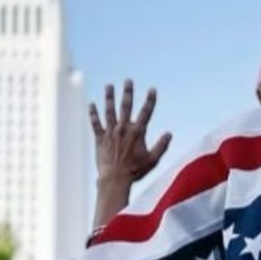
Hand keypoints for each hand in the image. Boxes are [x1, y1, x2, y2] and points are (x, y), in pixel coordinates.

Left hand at [89, 81, 170, 230]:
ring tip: (109, 86)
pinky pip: (96, 123)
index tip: (152, 89)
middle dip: (128, 93)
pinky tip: (91, 104)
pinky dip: (93, 113)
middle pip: (126, 106)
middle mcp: (123, 129)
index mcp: (137, 133)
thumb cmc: (135, 171)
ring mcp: (110, 133)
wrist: (115, 178)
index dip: (150, 100)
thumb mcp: (153, 160)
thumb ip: (162, 146)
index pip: (146, 113)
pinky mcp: (100, 138)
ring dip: (109, 97)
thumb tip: (169, 134)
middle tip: (128, 81)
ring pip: (109, 111)